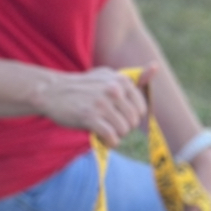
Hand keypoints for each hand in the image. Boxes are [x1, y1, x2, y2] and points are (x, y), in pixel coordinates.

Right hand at [38, 65, 154, 146]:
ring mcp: (102, 104)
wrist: (54, 91)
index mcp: (121, 80)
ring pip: (123, 130)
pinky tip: (104, 139)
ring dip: (117, 136)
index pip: (141, 108)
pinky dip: (110, 142)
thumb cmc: (84, 87)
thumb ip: (132, 76)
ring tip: (107, 132)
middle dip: (125, 128)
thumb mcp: (107, 76)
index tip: (120, 118)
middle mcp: (114, 90)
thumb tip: (155, 67)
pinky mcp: (90, 117)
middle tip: (112, 127)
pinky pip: (111, 137)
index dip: (132, 118)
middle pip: (133, 121)